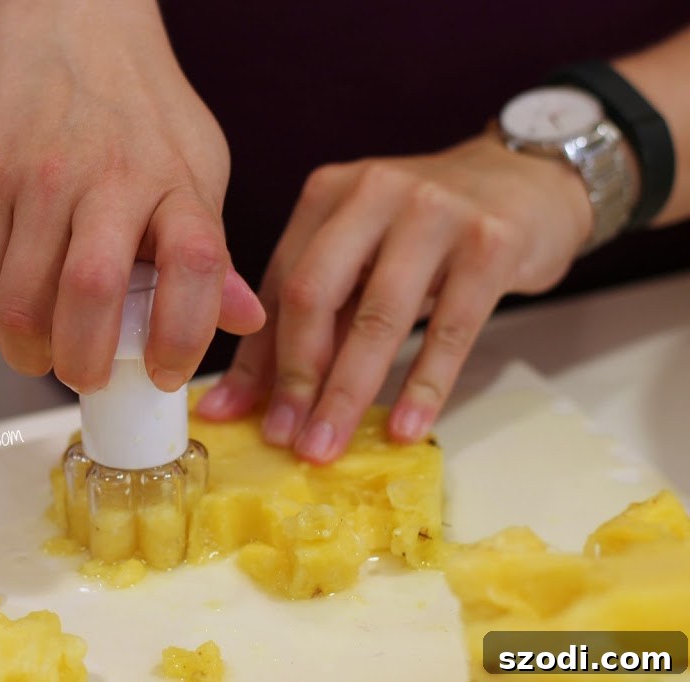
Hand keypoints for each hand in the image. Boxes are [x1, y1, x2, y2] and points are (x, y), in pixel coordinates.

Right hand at [0, 0, 263, 393]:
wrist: (72, 20)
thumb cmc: (143, 106)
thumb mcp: (199, 166)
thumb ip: (214, 248)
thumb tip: (246, 320)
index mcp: (180, 180)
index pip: (195, 269)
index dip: (182, 338)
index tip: (164, 374)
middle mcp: (112, 177)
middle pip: (93, 294)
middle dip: (86, 363)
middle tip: (90, 378)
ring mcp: (43, 175)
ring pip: (23, 296)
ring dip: (32, 349)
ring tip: (48, 353)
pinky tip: (18, 310)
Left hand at [196, 131, 593, 461]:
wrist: (526, 182)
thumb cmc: (428, 230)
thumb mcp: (361, 258)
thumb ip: (308, 320)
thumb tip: (239, 401)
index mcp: (327, 193)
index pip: (279, 282)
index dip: (257, 354)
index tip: (241, 416)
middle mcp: (373, 192)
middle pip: (315, 294)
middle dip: (295, 376)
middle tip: (285, 438)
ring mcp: (435, 212)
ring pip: (379, 316)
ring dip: (349, 391)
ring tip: (328, 446)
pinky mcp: (491, 242)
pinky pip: (451, 327)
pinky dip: (425, 384)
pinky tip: (407, 429)